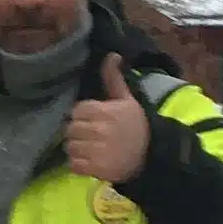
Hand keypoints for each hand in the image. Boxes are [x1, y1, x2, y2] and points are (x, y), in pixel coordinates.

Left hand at [64, 56, 150, 187]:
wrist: (152, 155)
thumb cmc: (136, 126)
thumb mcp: (127, 100)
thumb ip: (114, 79)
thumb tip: (112, 54)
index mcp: (107, 111)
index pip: (77, 110)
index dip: (81, 115)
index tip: (89, 120)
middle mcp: (101, 130)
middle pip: (71, 128)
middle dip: (76, 132)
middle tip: (86, 136)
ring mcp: (98, 151)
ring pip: (70, 146)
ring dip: (75, 148)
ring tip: (86, 149)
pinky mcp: (97, 169)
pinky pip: (74, 165)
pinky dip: (77, 164)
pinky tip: (88, 161)